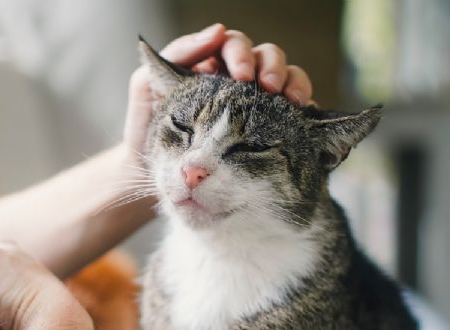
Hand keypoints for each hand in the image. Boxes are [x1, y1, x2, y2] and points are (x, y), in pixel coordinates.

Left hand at [123, 23, 314, 154]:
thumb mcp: (147, 89)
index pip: (233, 45)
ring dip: (292, 82)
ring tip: (291, 100)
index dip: (240, 52)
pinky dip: (304, 108)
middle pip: (266, 57)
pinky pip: (295, 112)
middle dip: (270, 67)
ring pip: (287, 77)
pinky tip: (301, 116)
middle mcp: (235, 83)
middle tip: (268, 87)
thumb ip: (176, 55)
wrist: (148, 177)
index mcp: (209, 68)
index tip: (241, 73)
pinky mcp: (269, 130)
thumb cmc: (145, 131)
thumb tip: (216, 31)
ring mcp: (255, 106)